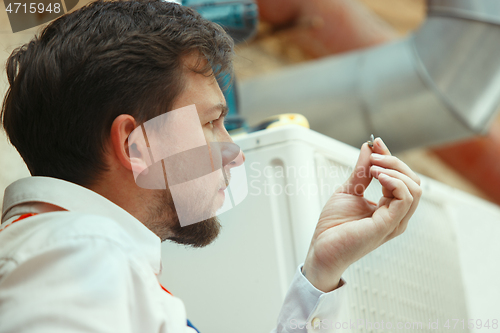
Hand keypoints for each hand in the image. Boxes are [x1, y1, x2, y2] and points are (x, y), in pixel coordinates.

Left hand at [302, 138, 421, 291]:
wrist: (321, 248)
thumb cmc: (333, 225)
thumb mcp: (349, 190)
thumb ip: (361, 171)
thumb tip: (369, 147)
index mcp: (389, 208)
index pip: (402, 178)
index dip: (390, 157)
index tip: (375, 142)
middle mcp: (397, 215)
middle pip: (413, 180)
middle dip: (394, 161)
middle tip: (373, 156)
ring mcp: (395, 221)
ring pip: (414, 188)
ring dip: (395, 170)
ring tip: (373, 168)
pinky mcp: (389, 225)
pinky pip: (405, 198)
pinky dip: (395, 181)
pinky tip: (378, 176)